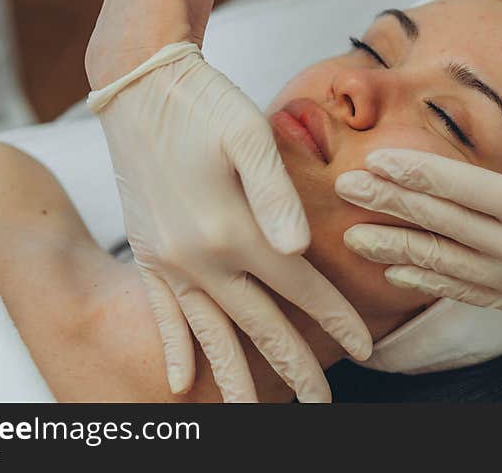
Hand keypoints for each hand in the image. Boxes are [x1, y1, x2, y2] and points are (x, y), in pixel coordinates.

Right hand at [90, 43, 371, 401]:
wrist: (137, 86)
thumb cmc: (204, 103)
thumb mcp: (248, 133)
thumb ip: (275, 194)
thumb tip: (300, 251)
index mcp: (233, 229)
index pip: (298, 289)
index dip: (335, 320)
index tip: (364, 350)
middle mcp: (199, 257)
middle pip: (258, 325)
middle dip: (294, 368)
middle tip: (320, 404)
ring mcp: (168, 260)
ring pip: (210, 333)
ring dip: (234, 377)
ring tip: (250, 414)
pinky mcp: (145, 252)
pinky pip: (161, 314)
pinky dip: (173, 349)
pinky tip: (179, 382)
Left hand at [335, 111, 501, 321]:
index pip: (466, 191)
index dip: (418, 174)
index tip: (376, 159)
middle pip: (446, 229)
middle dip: (392, 207)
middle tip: (346, 190)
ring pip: (450, 269)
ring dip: (398, 252)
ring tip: (355, 239)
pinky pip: (472, 296)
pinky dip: (434, 285)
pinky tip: (401, 276)